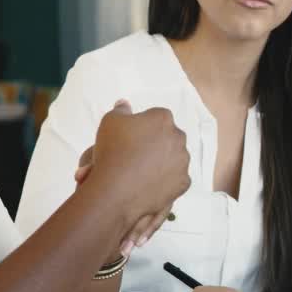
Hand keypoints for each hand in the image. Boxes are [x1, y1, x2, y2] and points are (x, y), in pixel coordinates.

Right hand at [83, 100, 189, 254]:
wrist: (116, 188)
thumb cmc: (112, 149)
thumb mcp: (109, 121)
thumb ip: (121, 110)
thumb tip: (125, 104)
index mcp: (163, 119)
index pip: (155, 118)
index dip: (141, 127)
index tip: (129, 138)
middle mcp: (178, 138)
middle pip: (167, 138)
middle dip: (154, 145)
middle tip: (134, 156)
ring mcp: (183, 163)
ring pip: (172, 160)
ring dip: (160, 164)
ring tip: (139, 174)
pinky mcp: (182, 184)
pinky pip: (174, 181)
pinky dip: (164, 182)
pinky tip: (148, 185)